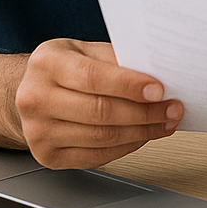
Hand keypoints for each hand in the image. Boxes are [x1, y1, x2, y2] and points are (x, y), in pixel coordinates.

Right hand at [13, 40, 181, 168]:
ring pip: (102, 136)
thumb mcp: (87, 51)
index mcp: (46, 64)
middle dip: (144, 112)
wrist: (34, 92)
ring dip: (142, 132)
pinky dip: (127, 147)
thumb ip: (117, 60)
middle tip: (172, 109)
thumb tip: (160, 75)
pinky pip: (96, 156)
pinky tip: (142, 135)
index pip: (93, 77)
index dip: (130, 86)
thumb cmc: (67, 69)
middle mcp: (35, 98)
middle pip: (100, 111)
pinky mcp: (48, 156)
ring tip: (164, 123)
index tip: (160, 91)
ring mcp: (38, 131)